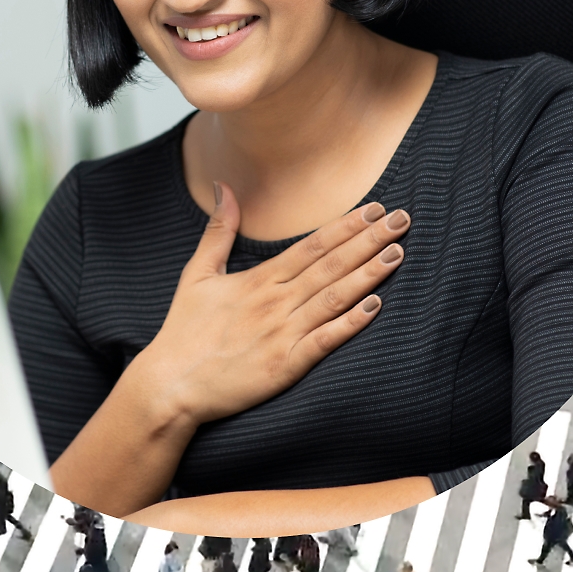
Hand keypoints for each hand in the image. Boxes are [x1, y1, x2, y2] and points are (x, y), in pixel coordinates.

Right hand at [134, 182, 410, 428]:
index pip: (312, 245)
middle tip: (402, 219)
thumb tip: (221, 186)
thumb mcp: (197, 274)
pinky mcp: (285, 365)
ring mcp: (282, 333)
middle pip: (331, 264)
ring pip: (334, 297)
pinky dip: (351, 322)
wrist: (170, 385)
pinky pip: (325, 340)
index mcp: (258, 280)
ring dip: (368, 273)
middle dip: (369, 240)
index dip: (346, 225)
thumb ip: (218, 230)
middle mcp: (275, 302)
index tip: (374, 208)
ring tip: (397, 252)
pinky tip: (375, 306)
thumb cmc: (184, 332)